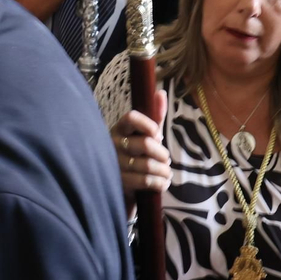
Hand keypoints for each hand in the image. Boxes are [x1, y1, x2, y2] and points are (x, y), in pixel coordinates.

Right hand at [112, 88, 169, 213]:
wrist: (123, 187)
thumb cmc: (136, 156)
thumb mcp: (145, 135)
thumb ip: (154, 116)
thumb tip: (160, 92)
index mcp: (119, 129)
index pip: (131, 118)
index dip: (148, 125)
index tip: (157, 135)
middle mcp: (114, 145)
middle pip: (146, 144)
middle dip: (163, 154)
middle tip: (165, 159)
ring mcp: (115, 164)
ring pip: (148, 165)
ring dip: (164, 171)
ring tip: (166, 173)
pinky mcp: (119, 183)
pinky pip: (145, 181)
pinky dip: (160, 183)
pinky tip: (163, 183)